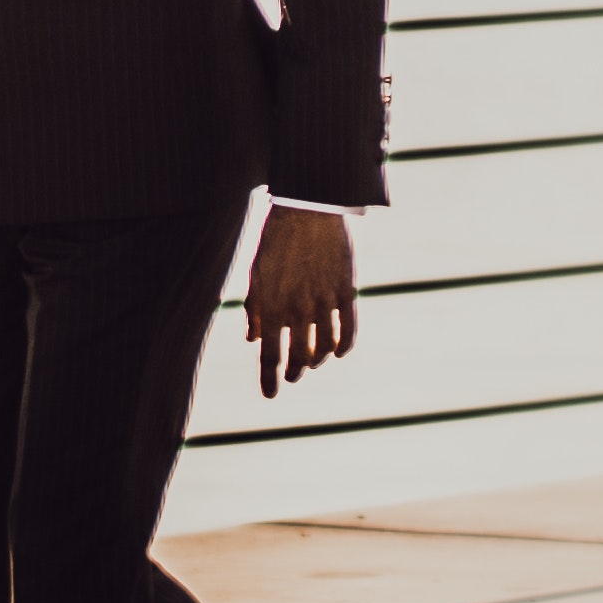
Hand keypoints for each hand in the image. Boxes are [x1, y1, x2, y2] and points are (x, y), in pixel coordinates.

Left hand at [247, 206, 356, 395]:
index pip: (270, 356)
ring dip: (317, 361)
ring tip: (312, 361)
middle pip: (298, 357)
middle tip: (291, 376)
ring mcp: (324, 302)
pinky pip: (348, 330)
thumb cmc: (275, 239)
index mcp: (272, 307)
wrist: (307, 208)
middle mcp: (299, 310)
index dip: (270, 379)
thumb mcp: (256, 274)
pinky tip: (338, 351)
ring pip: (324, 348)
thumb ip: (255, 309)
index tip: (271, 394)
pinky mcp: (345, 292)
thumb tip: (254, 339)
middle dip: (294, 372)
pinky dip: (344, 346)